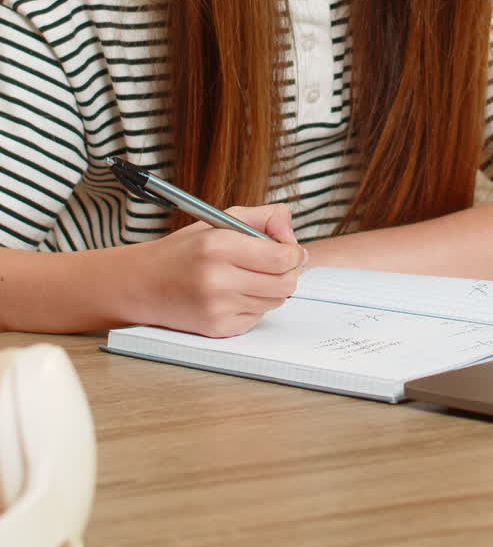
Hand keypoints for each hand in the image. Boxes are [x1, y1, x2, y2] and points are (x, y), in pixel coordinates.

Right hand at [123, 204, 307, 337]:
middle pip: (285, 283)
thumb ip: (263, 217)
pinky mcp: (217, 328)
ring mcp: (217, 307)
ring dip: (271, 288)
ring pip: (275, 301)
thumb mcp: (219, 220)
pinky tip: (233, 294)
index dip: (295, 253)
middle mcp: (217, 279)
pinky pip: (258, 317)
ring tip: (249, 276)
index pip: (281, 257)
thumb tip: (292, 232)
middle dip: (289, 272)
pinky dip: (254, 305)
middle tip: (279, 264)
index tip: (292, 250)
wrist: (143, 284)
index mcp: (218, 245)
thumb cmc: (183, 251)